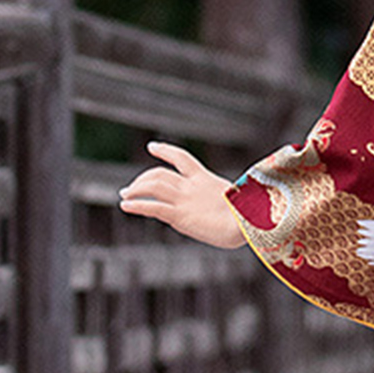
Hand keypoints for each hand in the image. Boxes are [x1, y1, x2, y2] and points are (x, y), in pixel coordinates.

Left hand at [119, 142, 247, 247]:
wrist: (248, 225)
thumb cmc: (248, 218)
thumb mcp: (234, 202)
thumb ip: (220, 201)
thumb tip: (224, 207)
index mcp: (205, 179)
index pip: (182, 158)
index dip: (165, 150)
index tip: (151, 146)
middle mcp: (192, 186)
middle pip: (159, 174)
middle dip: (142, 179)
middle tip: (130, 188)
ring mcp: (185, 200)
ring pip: (152, 186)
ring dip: (135, 189)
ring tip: (124, 196)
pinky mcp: (180, 216)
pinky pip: (152, 207)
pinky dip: (136, 205)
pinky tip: (125, 206)